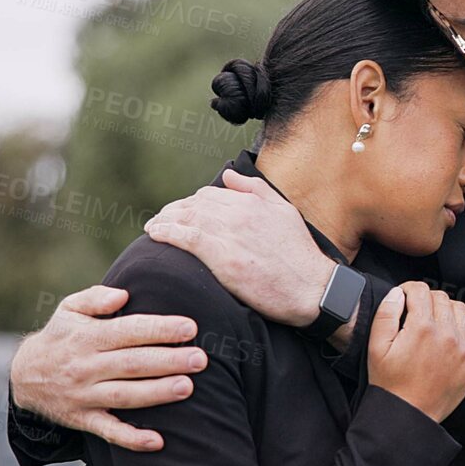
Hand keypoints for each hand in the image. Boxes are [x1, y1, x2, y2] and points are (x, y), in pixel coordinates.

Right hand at [11, 286, 205, 451]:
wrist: (23, 376)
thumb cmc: (60, 337)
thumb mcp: (68, 309)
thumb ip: (95, 298)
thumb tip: (123, 294)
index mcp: (86, 337)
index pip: (128, 331)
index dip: (159, 329)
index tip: (190, 327)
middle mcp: (85, 367)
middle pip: (132, 364)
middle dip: (168, 361)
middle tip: (200, 359)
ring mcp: (83, 395)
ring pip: (125, 396)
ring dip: (157, 393)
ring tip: (187, 387)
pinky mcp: (82, 419)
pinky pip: (108, 432)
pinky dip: (131, 439)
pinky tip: (158, 441)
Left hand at [145, 170, 334, 327]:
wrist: (311, 288)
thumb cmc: (300, 255)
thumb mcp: (285, 212)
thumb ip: (256, 190)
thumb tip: (227, 176)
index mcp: (253, 202)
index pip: (211, 194)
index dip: (193, 202)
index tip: (184, 212)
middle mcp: (239, 213)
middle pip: (195, 204)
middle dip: (175, 210)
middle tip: (162, 219)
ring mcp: (230, 235)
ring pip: (187, 218)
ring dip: (165, 220)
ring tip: (153, 227)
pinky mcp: (223, 259)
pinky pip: (186, 238)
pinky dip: (167, 232)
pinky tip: (156, 234)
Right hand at [367, 282, 464, 421]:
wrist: (408, 415)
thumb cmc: (390, 384)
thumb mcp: (376, 348)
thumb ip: (385, 314)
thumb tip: (398, 293)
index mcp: (421, 328)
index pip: (420, 290)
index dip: (408, 289)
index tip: (404, 298)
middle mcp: (447, 335)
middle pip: (440, 298)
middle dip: (425, 299)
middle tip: (415, 312)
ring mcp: (463, 348)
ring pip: (460, 309)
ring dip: (445, 309)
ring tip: (432, 321)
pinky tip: (452, 329)